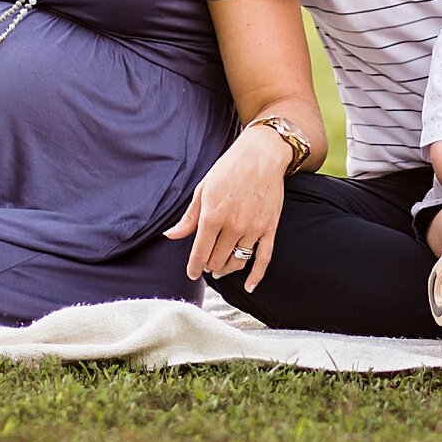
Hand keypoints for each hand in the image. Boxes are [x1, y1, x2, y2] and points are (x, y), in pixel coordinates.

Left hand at [165, 126, 287, 291]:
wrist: (261, 155)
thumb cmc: (228, 169)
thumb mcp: (203, 190)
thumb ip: (189, 218)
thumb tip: (171, 236)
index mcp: (212, 216)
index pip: (199, 253)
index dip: (194, 267)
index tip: (192, 273)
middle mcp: (232, 226)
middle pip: (217, 260)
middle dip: (209, 266)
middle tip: (207, 264)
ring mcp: (253, 229)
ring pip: (237, 262)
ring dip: (227, 269)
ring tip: (221, 269)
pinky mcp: (269, 229)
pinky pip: (263, 259)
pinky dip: (256, 276)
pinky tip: (249, 286)